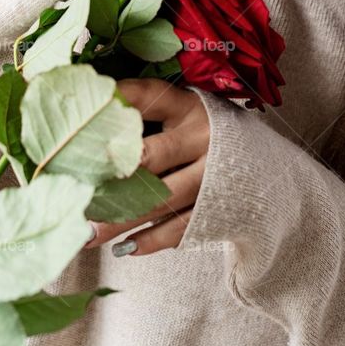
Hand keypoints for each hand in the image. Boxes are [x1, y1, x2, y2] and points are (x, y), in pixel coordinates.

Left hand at [84, 78, 210, 255]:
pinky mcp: (217, 208)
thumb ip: (144, 113)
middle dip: (111, 176)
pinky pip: (180, 229)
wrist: (269, 167)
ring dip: (121, 220)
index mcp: (188, 107)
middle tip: (75, 191)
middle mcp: (202, 138)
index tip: (82, 110)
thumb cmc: (206, 134)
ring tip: (86, 234)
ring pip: (160, 200)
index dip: (116, 102)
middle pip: (151, 156)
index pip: (148, 97)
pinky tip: (124, 248)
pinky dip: (151, 241)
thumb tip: (86, 116)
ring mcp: (211, 176)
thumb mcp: (183, 111)